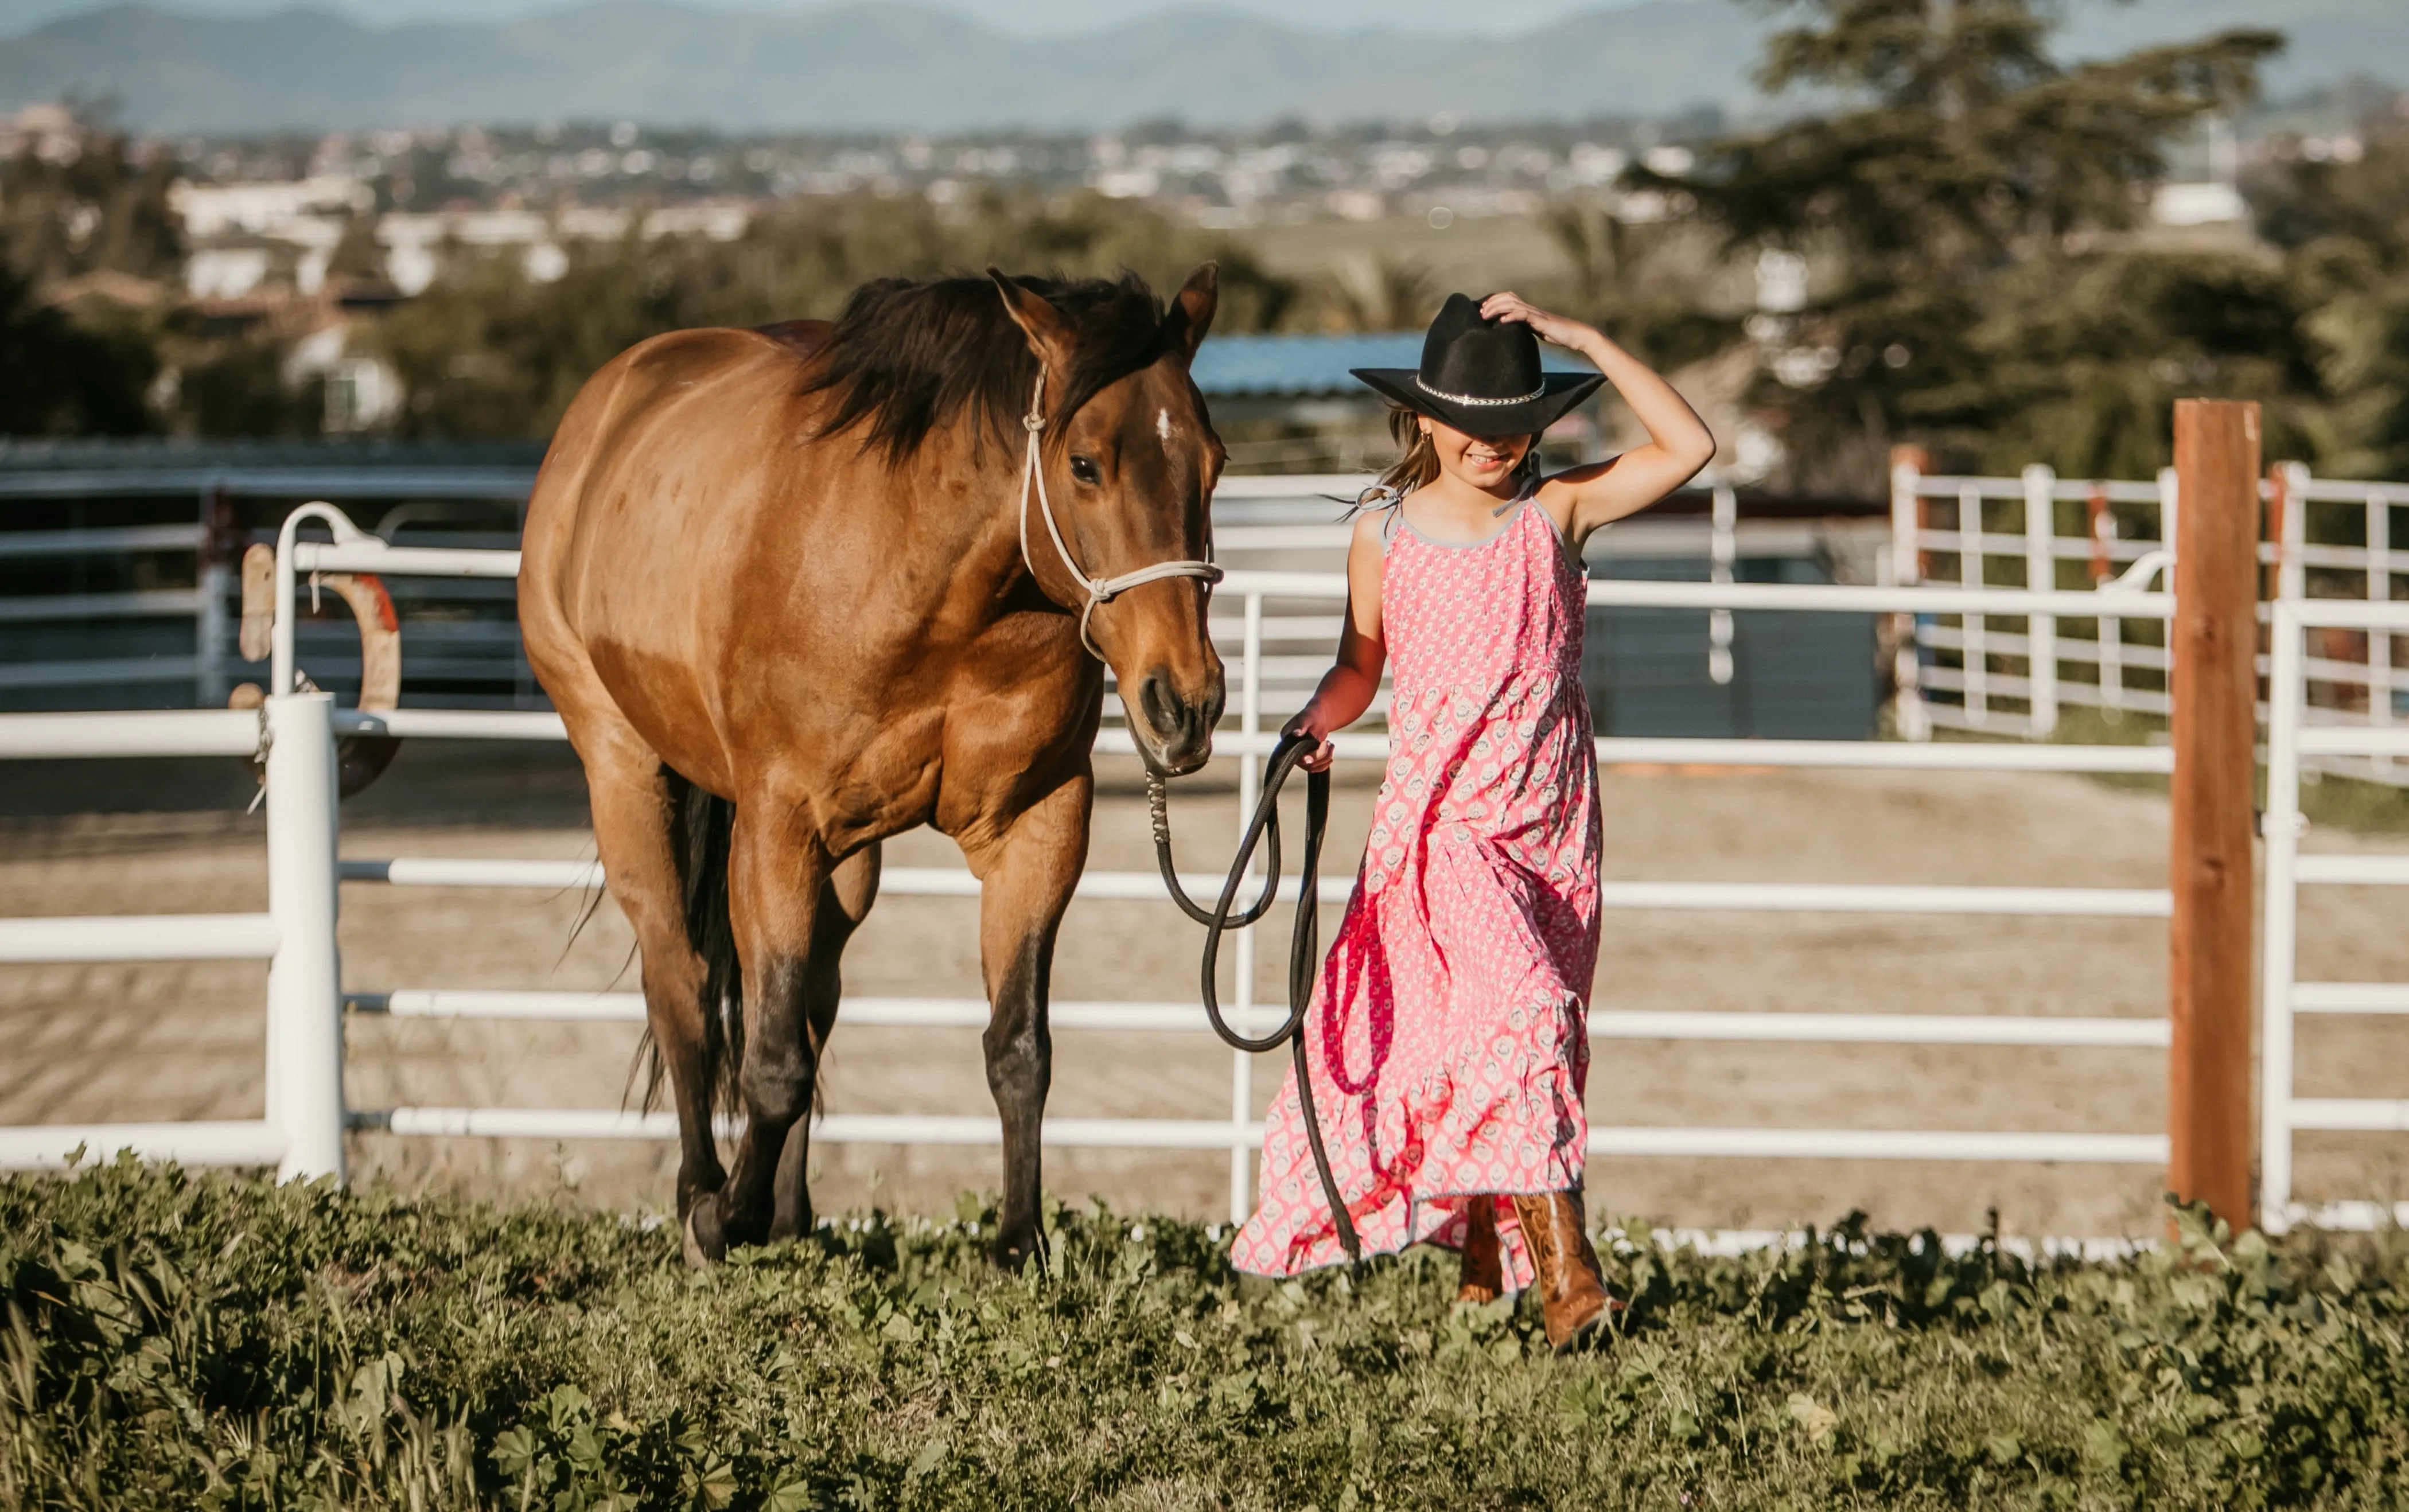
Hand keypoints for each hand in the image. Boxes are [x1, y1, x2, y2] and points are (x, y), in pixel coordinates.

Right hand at [1281, 707, 1335, 772]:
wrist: (1319, 717)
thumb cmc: (1312, 714)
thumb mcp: (1307, 718)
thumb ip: (1302, 725)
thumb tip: (1296, 733)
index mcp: (1287, 738)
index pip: (1292, 753)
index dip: (1303, 757)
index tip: (1312, 757)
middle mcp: (1291, 749)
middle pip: (1304, 762)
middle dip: (1319, 755)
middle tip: (1328, 743)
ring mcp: (1300, 754)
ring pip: (1312, 766)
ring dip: (1325, 758)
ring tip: (1331, 745)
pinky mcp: (1308, 757)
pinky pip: (1316, 768)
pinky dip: (1325, 763)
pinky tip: (1330, 754)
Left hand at [1480, 291, 1595, 351]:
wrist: (1577, 336)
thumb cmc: (1559, 334)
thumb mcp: (1537, 331)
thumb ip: (1525, 328)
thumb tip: (1511, 331)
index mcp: (1529, 310)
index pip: (1509, 299)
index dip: (1495, 301)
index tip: (1483, 311)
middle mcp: (1531, 308)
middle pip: (1508, 298)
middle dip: (1491, 303)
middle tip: (1481, 313)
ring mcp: (1537, 313)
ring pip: (1513, 303)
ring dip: (1497, 308)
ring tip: (1486, 316)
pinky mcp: (1542, 321)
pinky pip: (1524, 315)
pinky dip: (1512, 316)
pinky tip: (1503, 321)